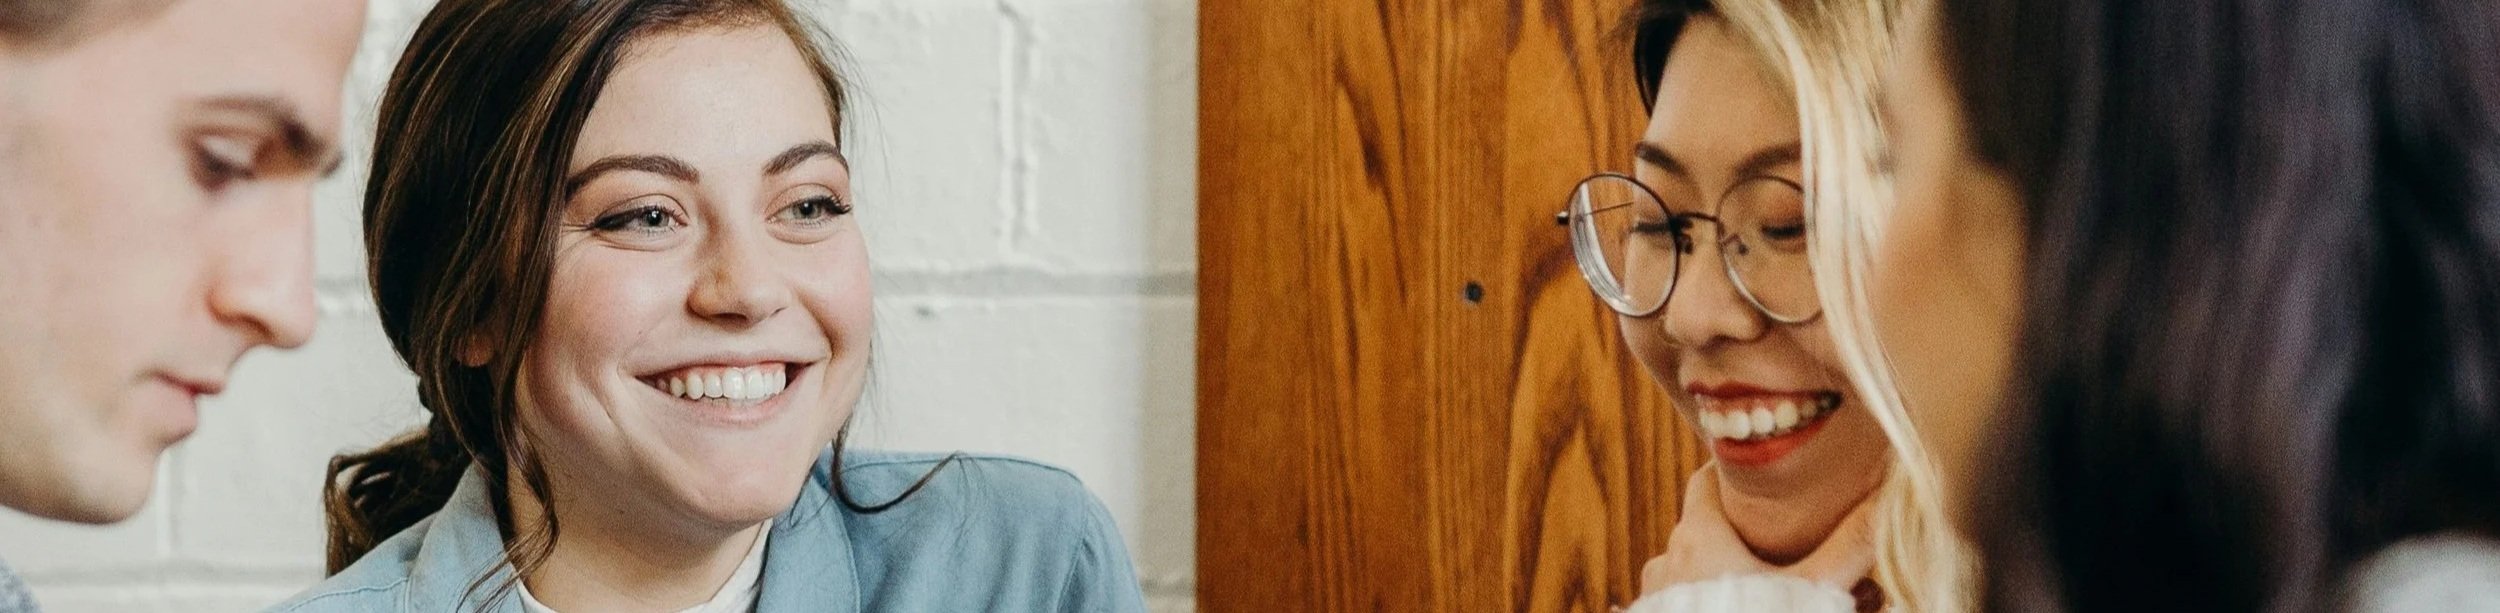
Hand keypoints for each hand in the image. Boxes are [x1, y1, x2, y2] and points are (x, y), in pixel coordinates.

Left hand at [1639, 464, 1878, 595]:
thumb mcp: (1818, 587)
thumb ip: (1853, 544)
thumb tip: (1890, 499)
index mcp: (1698, 535)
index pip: (1705, 481)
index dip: (1729, 474)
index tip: (1754, 474)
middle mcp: (1669, 560)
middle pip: (1702, 527)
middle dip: (1737, 531)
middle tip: (1772, 537)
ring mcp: (1656, 596)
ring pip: (1689, 568)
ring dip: (1719, 570)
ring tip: (1759, 580)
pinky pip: (1678, 601)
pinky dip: (1705, 599)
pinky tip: (1734, 608)